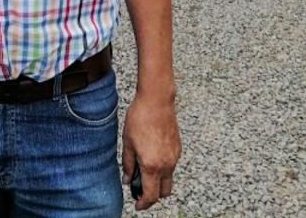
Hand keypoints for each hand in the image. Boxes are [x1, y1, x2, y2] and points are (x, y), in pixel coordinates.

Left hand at [122, 92, 180, 210]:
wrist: (157, 100)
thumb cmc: (140, 118)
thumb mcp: (128, 142)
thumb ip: (128, 164)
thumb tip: (127, 180)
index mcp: (152, 165)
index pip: (151, 195)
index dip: (143, 203)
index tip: (138, 205)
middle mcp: (166, 164)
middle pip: (164, 192)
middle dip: (153, 195)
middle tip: (140, 189)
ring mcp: (174, 157)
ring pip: (169, 179)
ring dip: (158, 181)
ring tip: (144, 168)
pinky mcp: (178, 148)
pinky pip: (171, 165)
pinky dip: (163, 168)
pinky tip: (152, 155)